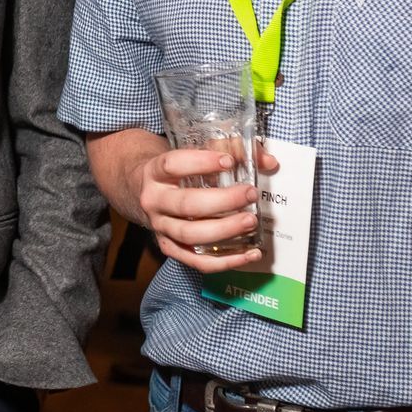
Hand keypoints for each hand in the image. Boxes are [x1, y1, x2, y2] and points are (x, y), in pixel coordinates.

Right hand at [131, 145, 279, 273]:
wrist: (144, 191)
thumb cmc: (177, 171)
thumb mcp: (193, 153)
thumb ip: (231, 150)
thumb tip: (268, 161)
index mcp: (154, 172)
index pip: (172, 165)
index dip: (200, 163)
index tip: (228, 161)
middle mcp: (153, 200)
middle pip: (186, 204)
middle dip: (222, 201)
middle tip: (249, 194)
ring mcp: (160, 227)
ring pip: (190, 234)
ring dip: (225, 230)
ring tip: (251, 221)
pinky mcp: (170, 248)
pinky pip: (197, 261)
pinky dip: (225, 261)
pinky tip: (249, 253)